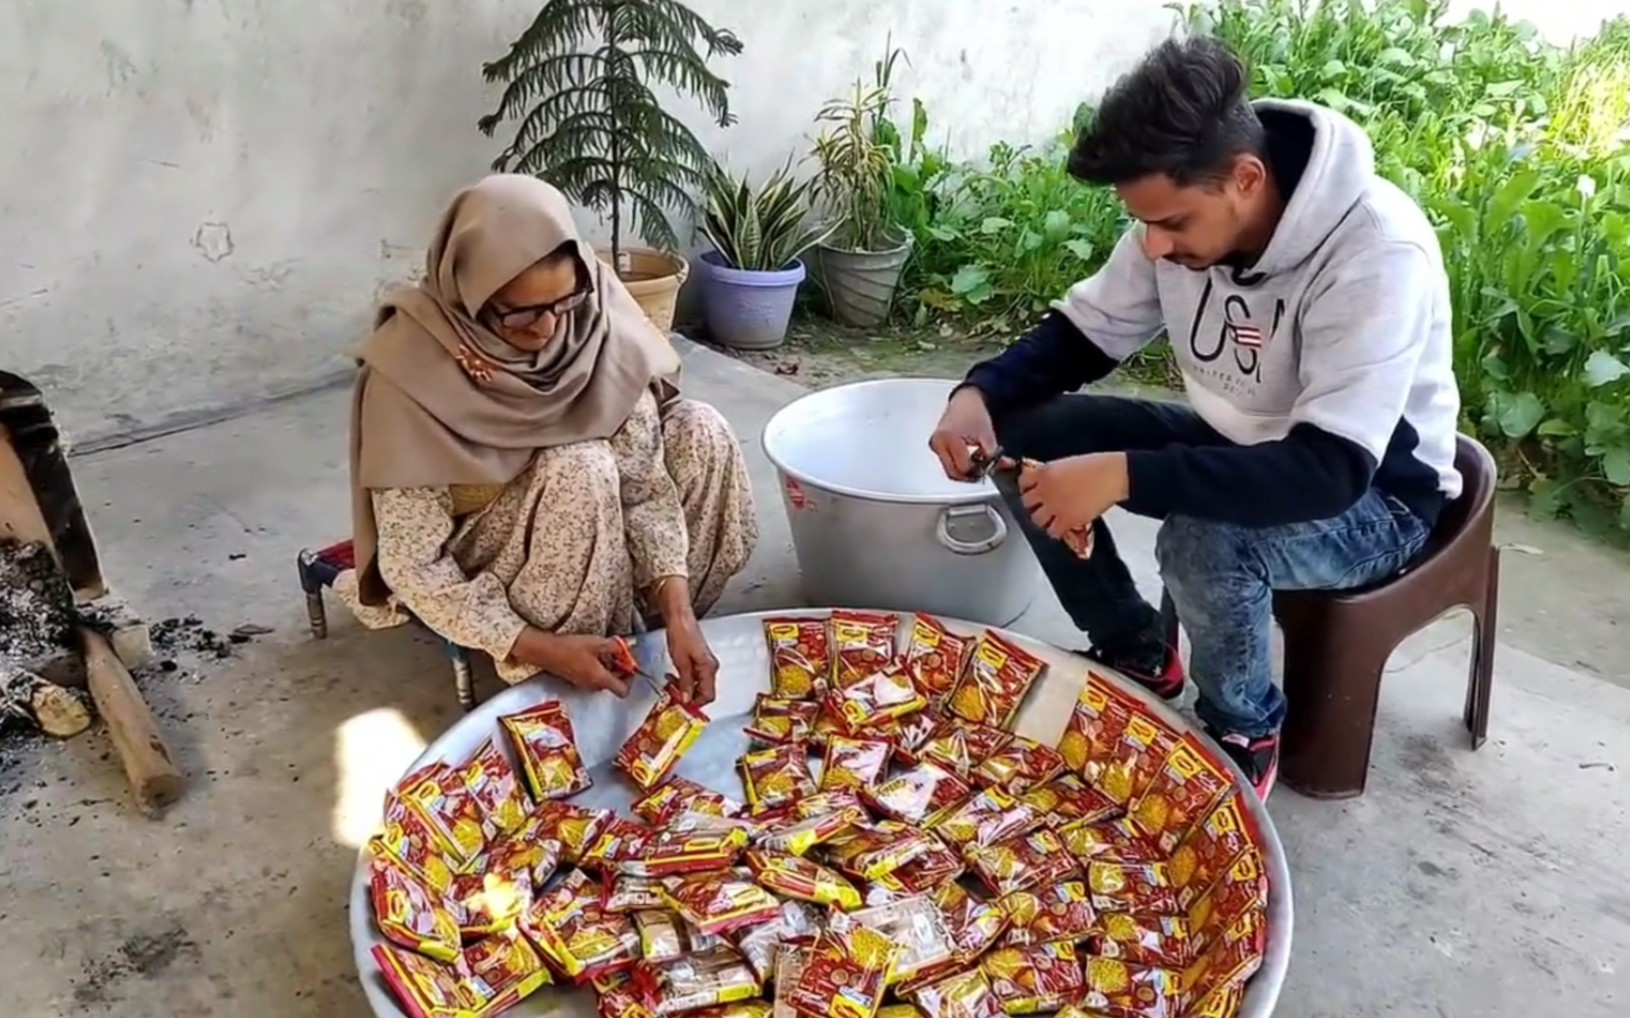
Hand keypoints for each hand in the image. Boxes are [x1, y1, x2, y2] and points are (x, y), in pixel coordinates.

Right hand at [510, 629, 629, 696]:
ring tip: (604, 651)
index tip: (629, 664)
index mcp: (601, 680)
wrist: (545, 651)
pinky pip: (594, 677)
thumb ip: (616, 646)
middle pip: (615, 684)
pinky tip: (592, 654)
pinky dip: (598, 668)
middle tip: (618, 654)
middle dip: (620, 669)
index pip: (624, 690)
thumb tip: (628, 646)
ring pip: (604, 680)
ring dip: (608, 668)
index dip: (630, 678)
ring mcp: (584, 685)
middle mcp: (593, 687)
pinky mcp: (577, 680)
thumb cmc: (570, 648)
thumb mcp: (597, 643)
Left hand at [665, 618, 718, 704]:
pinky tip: (676, 678)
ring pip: (700, 684)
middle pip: (705, 691)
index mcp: (709, 668)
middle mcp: (711, 666)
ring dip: (687, 688)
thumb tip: (687, 698)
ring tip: (673, 687)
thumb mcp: (681, 662)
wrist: (679, 618)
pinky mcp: (700, 659)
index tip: (683, 707)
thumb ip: (685, 683)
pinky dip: (686, 680)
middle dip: (690, 697)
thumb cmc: (681, 634)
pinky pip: (696, 676)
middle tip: (676, 697)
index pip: (708, 695)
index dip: (696, 704)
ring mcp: (706, 662)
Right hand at [929, 387, 996, 480]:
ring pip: (949, 470)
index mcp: (950, 438)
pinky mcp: (935, 445)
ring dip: (963, 471)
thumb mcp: (987, 435)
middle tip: (982, 471)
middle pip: (953, 473)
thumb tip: (1001, 466)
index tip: (987, 468)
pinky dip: (957, 465)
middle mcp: (939, 442)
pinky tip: (968, 459)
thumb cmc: (974, 412)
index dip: (978, 471)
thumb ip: (994, 454)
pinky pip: (946, 463)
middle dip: (969, 475)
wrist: (965, 400)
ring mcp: (935, 444)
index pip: (963, 467)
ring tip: (976, 463)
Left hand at [1018, 453, 1128, 540]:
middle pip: (1026, 502)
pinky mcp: (1068, 520)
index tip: (1031, 489)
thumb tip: (1045, 483)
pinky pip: (1052, 532)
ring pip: (1036, 519)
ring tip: (1050, 518)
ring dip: (1042, 519)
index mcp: (1045, 472)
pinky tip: (1060, 527)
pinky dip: (1055, 531)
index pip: (1023, 481)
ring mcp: (1055, 506)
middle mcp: (1046, 489)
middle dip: (1033, 504)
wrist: (1112, 475)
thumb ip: (1052, 473)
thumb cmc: (1096, 466)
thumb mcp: (1067, 463)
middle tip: (1040, 506)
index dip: (1027, 487)